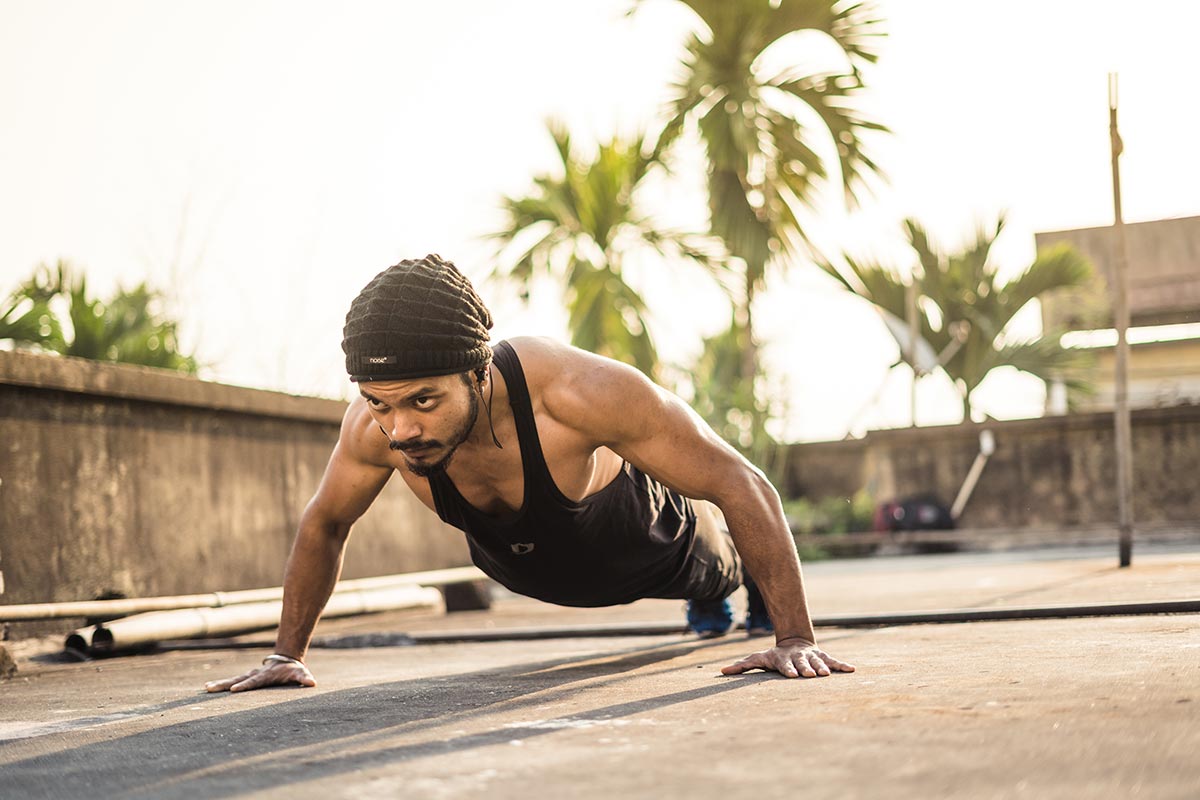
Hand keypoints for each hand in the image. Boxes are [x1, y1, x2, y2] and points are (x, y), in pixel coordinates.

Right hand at [204, 658, 316, 692]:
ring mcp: (249, 675)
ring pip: (232, 679)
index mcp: (264, 676)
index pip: (253, 682)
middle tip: (210, 689)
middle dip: (224, 684)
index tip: (234, 689)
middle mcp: (254, 675)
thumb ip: (304, 678)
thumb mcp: (300, 674)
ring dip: (219, 684)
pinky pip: (232, 681)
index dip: (244, 685)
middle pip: (237, 679)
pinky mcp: (246, 677)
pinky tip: (209, 688)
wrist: (286, 659)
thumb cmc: (293, 670)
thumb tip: (312, 683)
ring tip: (206, 688)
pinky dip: (221, 685)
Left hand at [721, 637, 854, 678]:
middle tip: (810, 675)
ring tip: (827, 675)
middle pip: (802, 663)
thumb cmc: (774, 656)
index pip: (785, 664)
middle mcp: (799, 657)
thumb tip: (721, 671)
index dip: (788, 669)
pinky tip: (852, 670)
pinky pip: (834, 661)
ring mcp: (812, 657)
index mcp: (784, 659)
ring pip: (818, 662)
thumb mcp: (758, 658)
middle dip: (806, 669)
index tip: (791, 675)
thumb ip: (742, 665)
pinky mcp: (823, 657)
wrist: (794, 641)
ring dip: (823, 668)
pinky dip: (842, 665)